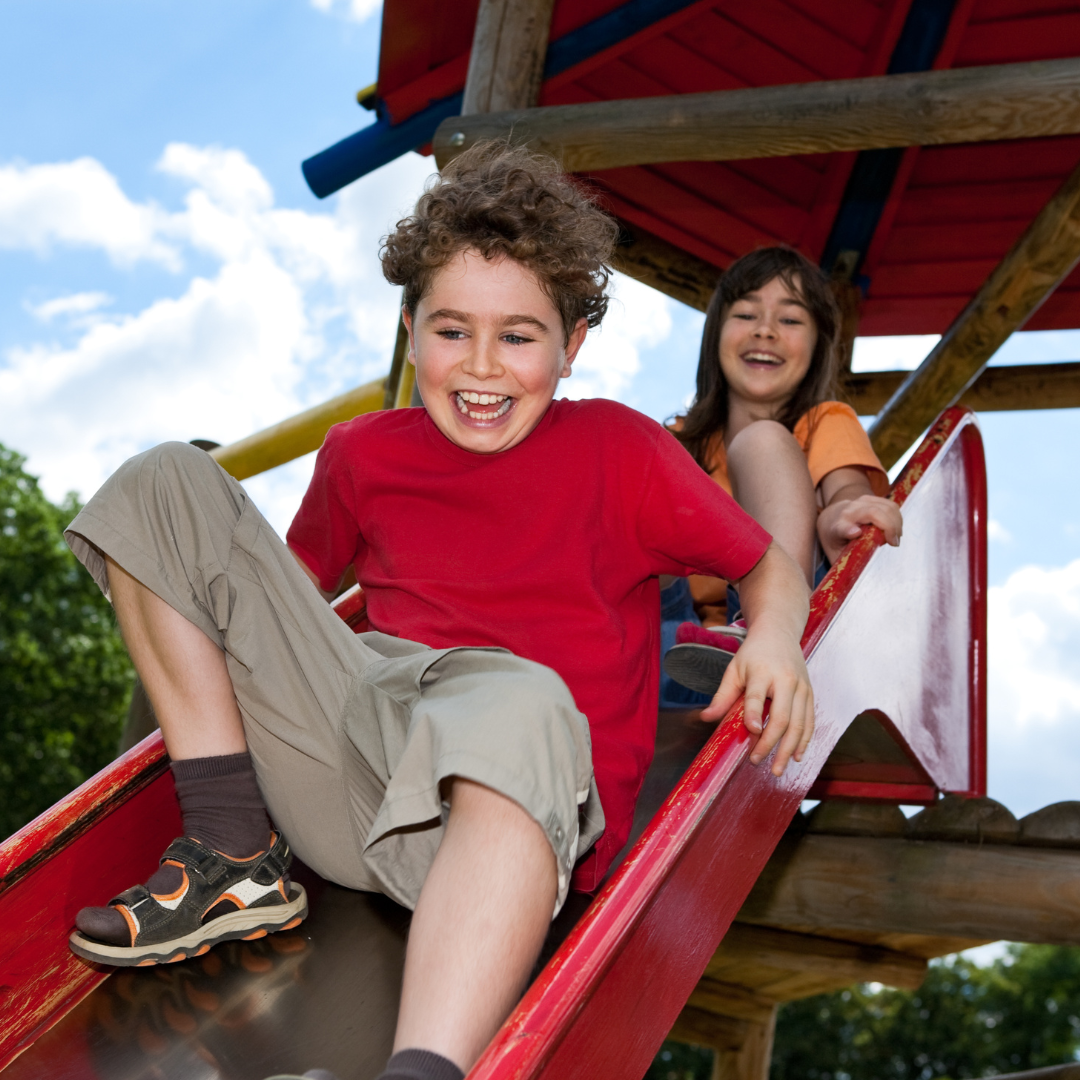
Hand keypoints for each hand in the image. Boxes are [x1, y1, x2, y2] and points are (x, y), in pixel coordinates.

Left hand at [699, 623, 814, 775]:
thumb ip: (722, 695)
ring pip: (799, 724)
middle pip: (782, 717)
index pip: (758, 696)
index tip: (750, 732)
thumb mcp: (734, 669)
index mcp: (763, 672)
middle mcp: (786, 680)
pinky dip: (805, 741)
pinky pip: (810, 721)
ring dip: (789, 749)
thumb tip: (705, 718)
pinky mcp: (811, 694)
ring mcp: (802, 688)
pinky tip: (797, 756)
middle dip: (770, 743)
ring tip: (776, 768)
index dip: (754, 714)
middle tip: (756, 761)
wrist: (779, 634)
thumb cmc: (753, 655)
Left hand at [816, 494, 901, 564]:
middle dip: (889, 527)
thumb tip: (855, 578)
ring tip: (895, 538)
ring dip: (897, 523)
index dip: (848, 530)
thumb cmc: (835, 540)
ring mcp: (860, 502)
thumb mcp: (835, 554)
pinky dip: (897, 518)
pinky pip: (890, 505)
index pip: (841, 528)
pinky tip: (894, 530)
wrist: (830, 517)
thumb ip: (846, 562)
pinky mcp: (870, 498)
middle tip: (894, 544)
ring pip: (887, 507)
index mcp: (837, 528)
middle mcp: (848, 512)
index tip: (855, 533)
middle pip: (873, 513)